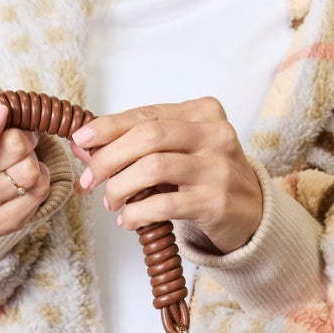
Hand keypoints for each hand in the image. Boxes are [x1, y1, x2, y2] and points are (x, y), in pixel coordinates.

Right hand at [0, 70, 51, 236]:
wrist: (6, 163)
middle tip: (17, 135)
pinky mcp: (0, 227)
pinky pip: (40, 193)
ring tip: (21, 158)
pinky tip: (27, 178)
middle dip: (24, 136)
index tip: (2, 112)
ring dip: (34, 159)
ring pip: (30, 173)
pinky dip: (43, 178)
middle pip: (12, 152)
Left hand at [70, 97, 262, 253]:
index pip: (146, 114)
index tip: (81, 139)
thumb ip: (136, 145)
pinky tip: (128, 220)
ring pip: (154, 168)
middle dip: (109, 157)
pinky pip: (165, 204)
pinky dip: (137, 213)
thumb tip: (84, 143)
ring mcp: (218, 168)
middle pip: (148, 136)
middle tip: (89, 179)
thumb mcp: (177, 152)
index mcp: (203, 112)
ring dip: (120, 187)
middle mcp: (215, 134)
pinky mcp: (216, 201)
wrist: (252, 213)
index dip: (108, 127)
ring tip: (110, 202)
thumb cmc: (206, 179)